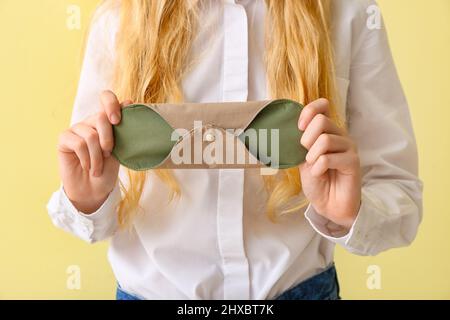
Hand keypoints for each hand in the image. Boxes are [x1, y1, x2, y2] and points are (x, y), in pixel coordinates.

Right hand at [57, 90, 131, 213]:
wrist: (94, 190)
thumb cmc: (108, 169)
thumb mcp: (120, 150)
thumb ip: (123, 129)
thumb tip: (129, 101)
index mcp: (106, 120)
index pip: (106, 97)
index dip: (111, 104)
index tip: (117, 121)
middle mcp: (91, 121)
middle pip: (101, 117)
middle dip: (108, 140)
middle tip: (109, 155)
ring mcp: (76, 128)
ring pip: (90, 135)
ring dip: (97, 157)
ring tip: (98, 168)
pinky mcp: (64, 138)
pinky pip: (78, 144)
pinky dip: (87, 159)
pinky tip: (87, 167)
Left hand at [298, 98, 361, 229]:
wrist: (329, 204)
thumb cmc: (317, 181)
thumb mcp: (303, 158)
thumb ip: (300, 142)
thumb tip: (287, 128)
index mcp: (328, 130)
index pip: (322, 105)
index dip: (309, 111)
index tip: (299, 127)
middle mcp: (340, 135)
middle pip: (321, 121)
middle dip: (306, 139)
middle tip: (307, 155)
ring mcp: (349, 147)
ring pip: (325, 140)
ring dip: (312, 157)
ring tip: (314, 167)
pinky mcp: (353, 162)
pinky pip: (329, 157)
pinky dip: (318, 168)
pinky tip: (320, 174)